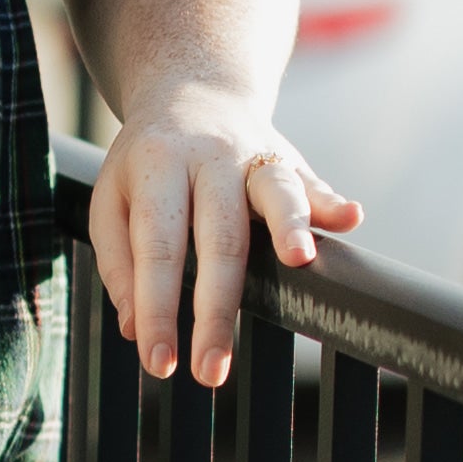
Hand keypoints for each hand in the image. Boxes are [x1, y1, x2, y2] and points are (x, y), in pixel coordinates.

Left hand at [84, 86, 360, 387]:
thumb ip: (121, 263)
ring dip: (290, 225)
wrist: (191, 91)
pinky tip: (350, 218)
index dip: (158, 310)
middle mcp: (209, 158)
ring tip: (299, 262)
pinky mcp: (291, 159)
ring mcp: (255, 154)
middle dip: (217, 308)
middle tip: (212, 370)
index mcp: (155, 168)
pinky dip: (332, 201)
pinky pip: (314, 181)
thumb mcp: (112, 201)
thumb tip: (135, 328)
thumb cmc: (147, 165)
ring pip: (275, 192)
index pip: (157, 250)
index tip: (160, 363)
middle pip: (218, 236)